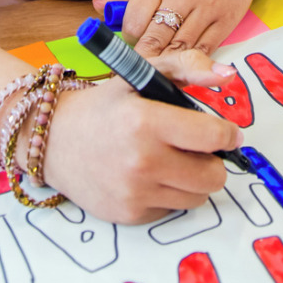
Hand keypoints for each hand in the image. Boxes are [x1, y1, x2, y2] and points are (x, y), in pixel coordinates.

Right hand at [40, 52, 241, 223]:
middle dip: (212, 161)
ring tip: (173, 161)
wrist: (55, 140)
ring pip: (197, 197)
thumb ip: (188, 66)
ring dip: (193, 180)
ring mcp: (135, 193)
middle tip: (197, 149)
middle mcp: (142, 161)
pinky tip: (150, 176)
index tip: (225, 133)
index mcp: (146, 121)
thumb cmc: (104, 106)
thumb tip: (226, 75)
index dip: (227, 134)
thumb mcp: (141, 73)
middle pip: (213, 176)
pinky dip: (169, 194)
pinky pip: (172, 210)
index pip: (213, 137)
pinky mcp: (129, 215)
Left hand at [96, 0, 261, 58]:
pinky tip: (180, 65)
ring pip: (178, 49)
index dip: (127, 39)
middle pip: (154, 38)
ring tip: (155, 71)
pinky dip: (189, 62)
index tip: (127, 46)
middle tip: (137, 67)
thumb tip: (98, 8)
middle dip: (143, 56)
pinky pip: (202, 52)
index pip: (134, 19)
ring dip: (164, 63)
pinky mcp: (225, 23)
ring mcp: (207, 9)